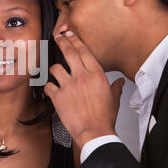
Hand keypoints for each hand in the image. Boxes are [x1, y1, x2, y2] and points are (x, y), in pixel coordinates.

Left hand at [44, 31, 124, 148]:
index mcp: (96, 75)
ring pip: (55, 68)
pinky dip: (48, 88)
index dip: (75, 40)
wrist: (94, 132)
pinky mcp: (58, 96)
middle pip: (69, 53)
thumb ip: (115, 87)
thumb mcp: (113, 99)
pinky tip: (51, 90)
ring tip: (56, 73)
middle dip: (62, 42)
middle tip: (58, 38)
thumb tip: (119, 82)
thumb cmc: (104, 117)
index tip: (69, 35)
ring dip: (54, 70)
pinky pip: (48, 86)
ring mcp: (68, 86)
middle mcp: (82, 77)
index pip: (84, 51)